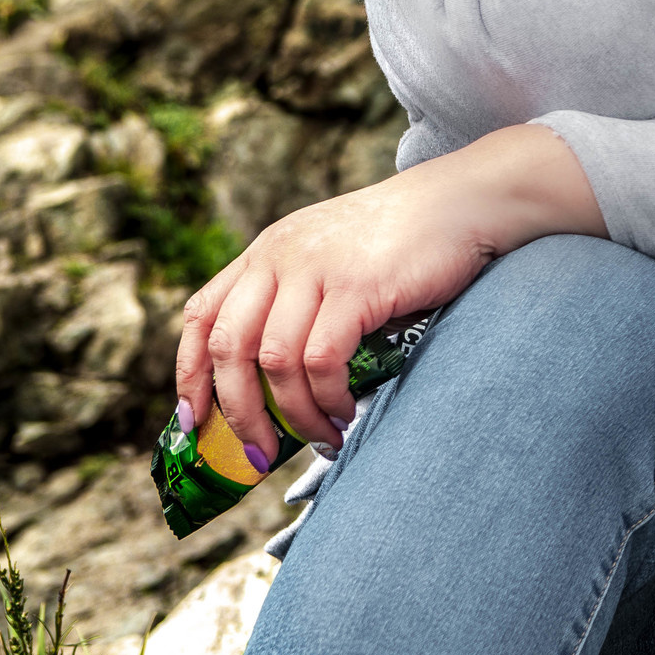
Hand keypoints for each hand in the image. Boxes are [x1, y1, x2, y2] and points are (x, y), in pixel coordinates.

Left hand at [176, 124, 603, 461]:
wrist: (466, 200)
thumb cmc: (409, 241)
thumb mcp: (335, 257)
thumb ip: (302, 298)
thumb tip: (282, 383)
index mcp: (267, 251)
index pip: (200, 316)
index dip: (189, 374)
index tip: (194, 422)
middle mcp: (279, 257)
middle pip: (227, 347)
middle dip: (236, 412)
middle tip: (257, 454)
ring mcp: (316, 270)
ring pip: (273, 362)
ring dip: (293, 414)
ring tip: (323, 436)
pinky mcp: (356, 287)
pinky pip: (322, 360)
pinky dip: (328, 397)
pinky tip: (347, 411)